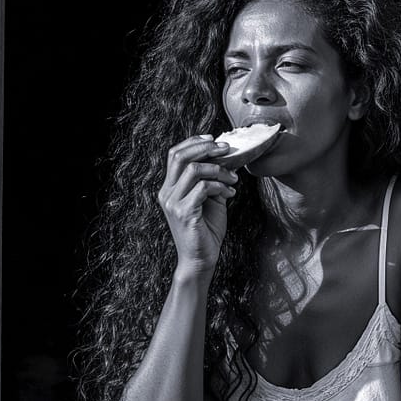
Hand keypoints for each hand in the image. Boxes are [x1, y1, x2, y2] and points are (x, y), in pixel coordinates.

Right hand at [157, 135, 238, 274]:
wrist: (201, 260)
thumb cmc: (206, 230)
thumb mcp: (210, 199)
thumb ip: (212, 179)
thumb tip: (226, 158)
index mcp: (170, 187)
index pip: (175, 154)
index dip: (194, 142)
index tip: (214, 140)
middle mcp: (166, 192)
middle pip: (180, 156)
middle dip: (206, 148)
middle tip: (227, 150)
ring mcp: (173, 202)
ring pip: (194, 170)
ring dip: (218, 169)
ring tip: (233, 179)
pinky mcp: (184, 212)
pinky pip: (204, 188)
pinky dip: (221, 186)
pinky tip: (230, 194)